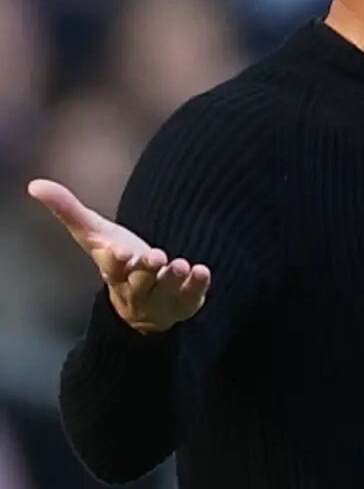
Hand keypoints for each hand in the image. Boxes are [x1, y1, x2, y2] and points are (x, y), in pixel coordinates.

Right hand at [27, 179, 210, 333]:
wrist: (145, 303)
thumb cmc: (119, 261)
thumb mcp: (94, 235)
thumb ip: (69, 211)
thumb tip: (35, 184)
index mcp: (114, 272)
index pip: (111, 268)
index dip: (115, 260)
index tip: (120, 249)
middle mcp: (137, 289)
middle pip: (140, 282)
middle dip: (147, 270)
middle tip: (156, 256)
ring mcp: (161, 298)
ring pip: (167, 291)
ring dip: (174, 278)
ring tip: (182, 265)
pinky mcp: (185, 302)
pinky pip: (192, 297)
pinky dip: (198, 286)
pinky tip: (202, 271)